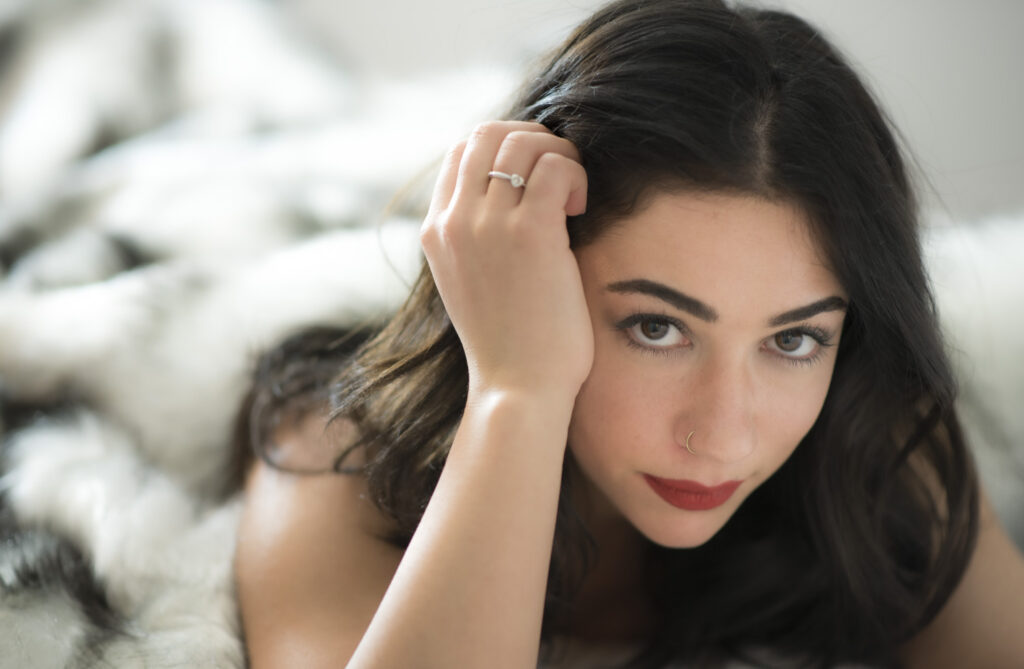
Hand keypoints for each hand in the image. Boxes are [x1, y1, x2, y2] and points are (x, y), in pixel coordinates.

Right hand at [420, 121, 592, 402]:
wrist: (518, 387)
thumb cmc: (506, 341)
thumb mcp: (469, 280)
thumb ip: (473, 236)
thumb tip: (509, 192)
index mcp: (435, 230)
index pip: (461, 150)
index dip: (504, 147)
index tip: (533, 176)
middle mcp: (455, 221)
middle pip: (488, 133)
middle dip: (532, 140)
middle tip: (559, 174)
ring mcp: (489, 225)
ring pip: (524, 144)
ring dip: (559, 156)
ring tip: (572, 196)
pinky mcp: (530, 234)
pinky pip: (556, 167)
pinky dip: (575, 175)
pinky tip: (580, 209)